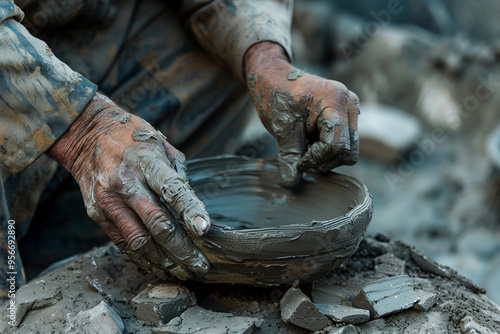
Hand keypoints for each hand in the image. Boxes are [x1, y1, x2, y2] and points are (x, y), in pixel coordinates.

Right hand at [49, 93, 210, 279]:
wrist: (86, 134)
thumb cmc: (132, 138)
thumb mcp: (162, 146)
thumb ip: (179, 176)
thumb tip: (194, 208)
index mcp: (146, 162)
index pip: (173, 190)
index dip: (190, 212)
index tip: (205, 230)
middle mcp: (126, 183)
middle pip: (157, 223)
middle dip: (182, 248)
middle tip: (201, 264)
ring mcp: (109, 201)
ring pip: (139, 240)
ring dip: (164, 260)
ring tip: (183, 270)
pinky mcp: (97, 214)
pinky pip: (123, 242)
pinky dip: (143, 256)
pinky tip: (159, 263)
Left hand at [244, 42, 359, 187]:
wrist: (274, 77)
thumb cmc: (277, 96)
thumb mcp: (281, 127)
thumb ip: (289, 156)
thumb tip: (290, 184)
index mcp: (335, 100)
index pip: (336, 145)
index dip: (316, 158)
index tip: (297, 158)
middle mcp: (349, 104)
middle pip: (348, 151)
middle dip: (323, 160)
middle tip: (300, 156)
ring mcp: (350, 110)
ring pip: (348, 151)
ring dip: (325, 157)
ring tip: (303, 147)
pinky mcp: (346, 118)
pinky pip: (344, 144)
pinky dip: (326, 150)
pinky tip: (309, 143)